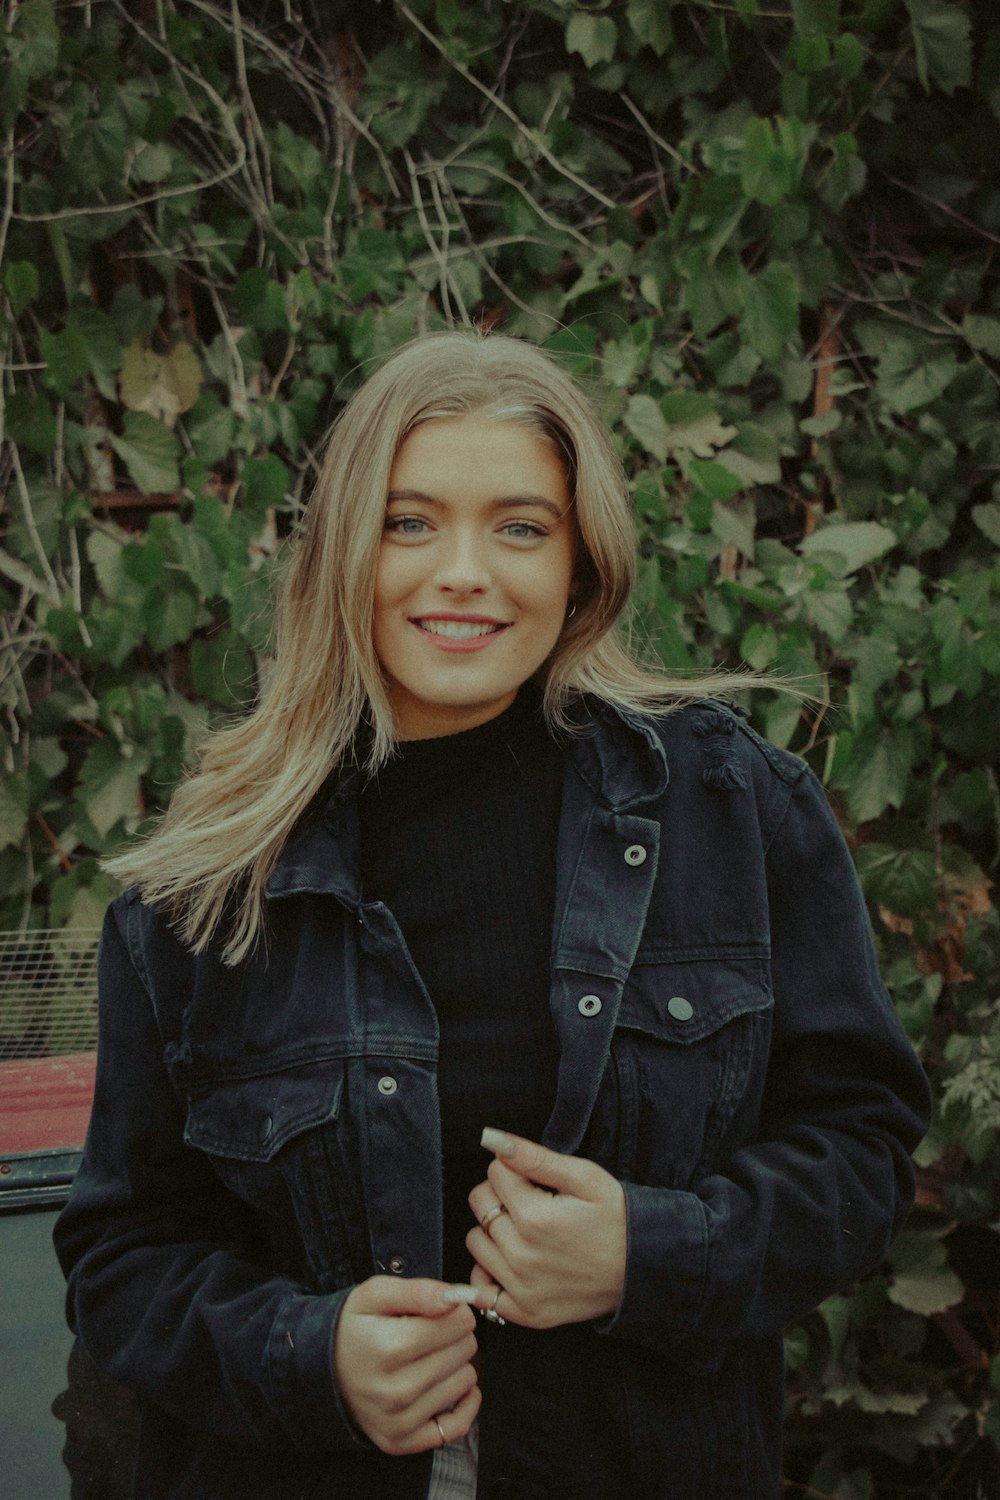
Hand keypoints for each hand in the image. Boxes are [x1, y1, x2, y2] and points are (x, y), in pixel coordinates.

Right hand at [333, 1277, 481, 1454]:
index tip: (444, 1310)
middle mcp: (394, 1390)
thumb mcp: (375, 1294)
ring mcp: (398, 1421)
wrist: (324, 1372)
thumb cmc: (355, 1329)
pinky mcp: (403, 1441)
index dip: (456, 1311)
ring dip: (456, 1365)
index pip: (455, 1324)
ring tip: (431, 1357)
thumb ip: (417, 1290)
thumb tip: (453, 1299)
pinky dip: (464, 1403)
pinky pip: (458, 1424)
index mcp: (387, 1347)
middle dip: (456, 1335)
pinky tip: (450, 1383)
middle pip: (463, 1351)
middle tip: (432, 1333)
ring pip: (466, 1381)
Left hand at [466, 1128, 626, 1330]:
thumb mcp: (585, 1177)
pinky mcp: (525, 1313)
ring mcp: (521, 1289)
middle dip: (501, 1195)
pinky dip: (489, 1275)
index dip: (515, 1170)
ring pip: (476, 1242)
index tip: (537, 1181)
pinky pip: (480, 1291)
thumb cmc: (617, 1218)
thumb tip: (491, 1138)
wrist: (643, 1269)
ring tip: (526, 1231)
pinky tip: (513, 1263)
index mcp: (534, 1218)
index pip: (494, 1173)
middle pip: (480, 1204)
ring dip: (494, 1232)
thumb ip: (534, 1157)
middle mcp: (521, 1256)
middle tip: (532, 1203)